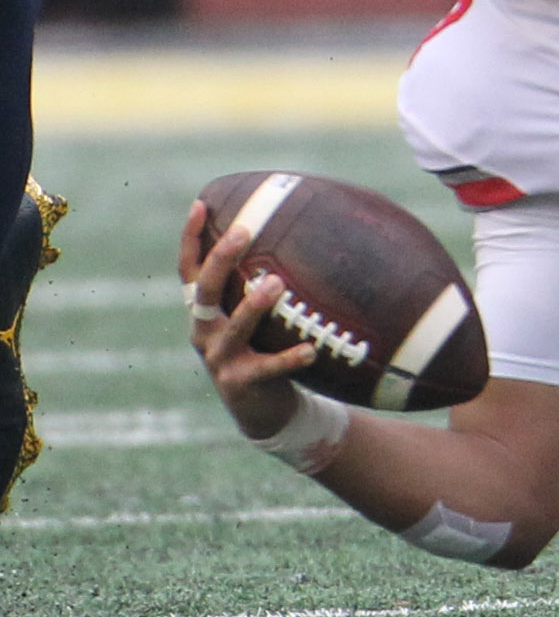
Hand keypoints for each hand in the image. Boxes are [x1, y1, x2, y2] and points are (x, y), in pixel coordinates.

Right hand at [178, 200, 314, 438]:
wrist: (264, 412)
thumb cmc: (265, 352)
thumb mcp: (258, 320)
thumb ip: (264, 286)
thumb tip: (300, 238)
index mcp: (205, 313)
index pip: (190, 271)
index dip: (191, 239)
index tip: (201, 204)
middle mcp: (204, 332)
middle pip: (205, 290)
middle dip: (221, 259)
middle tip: (244, 232)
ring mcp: (219, 359)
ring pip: (233, 328)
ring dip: (254, 305)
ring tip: (277, 284)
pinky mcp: (240, 384)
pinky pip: (268, 368)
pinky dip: (289, 358)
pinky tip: (311, 349)